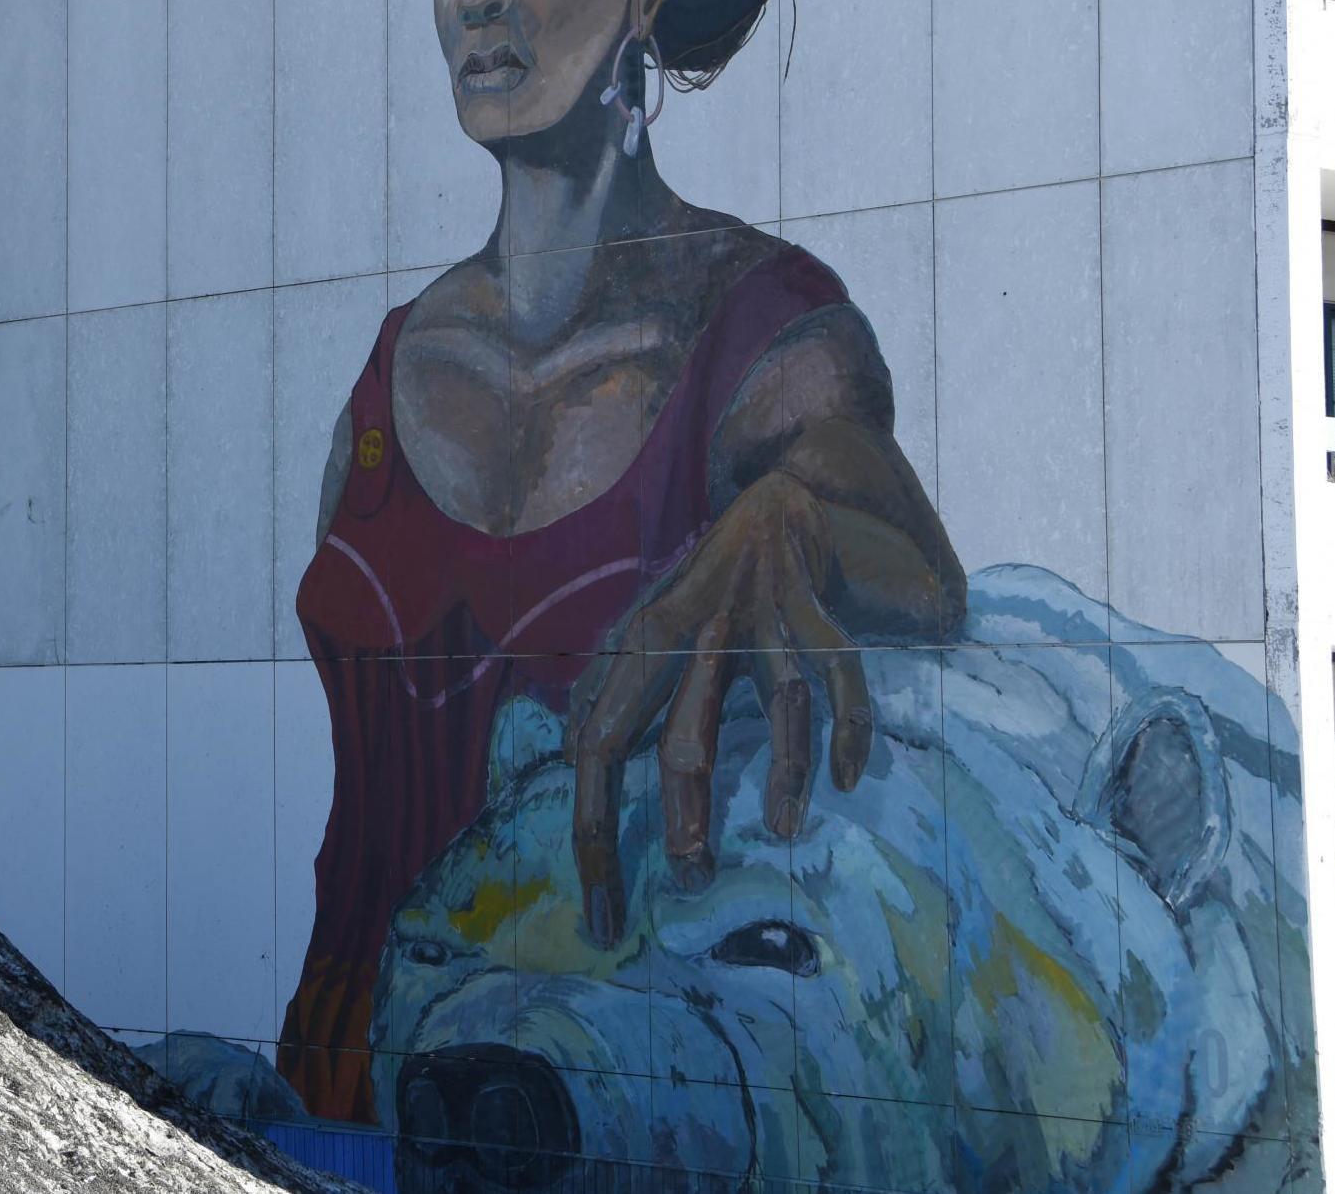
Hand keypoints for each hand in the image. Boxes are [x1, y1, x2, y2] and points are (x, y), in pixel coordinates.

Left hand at [563, 473, 871, 948]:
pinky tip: (846, 777)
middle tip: (691, 879)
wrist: (769, 510)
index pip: (597, 750)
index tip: (602, 907)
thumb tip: (569, 756)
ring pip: (778, 703)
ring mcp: (761, 622)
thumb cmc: (690, 592)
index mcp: (636, 648)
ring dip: (783, 772)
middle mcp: (695, 635)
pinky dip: (849, 727)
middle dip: (686, 815)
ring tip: (781, 834)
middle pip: (682, 737)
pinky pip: (840, 676)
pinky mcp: (815, 614)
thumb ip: (600, 693)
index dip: (594, 831)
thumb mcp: (632, 634)